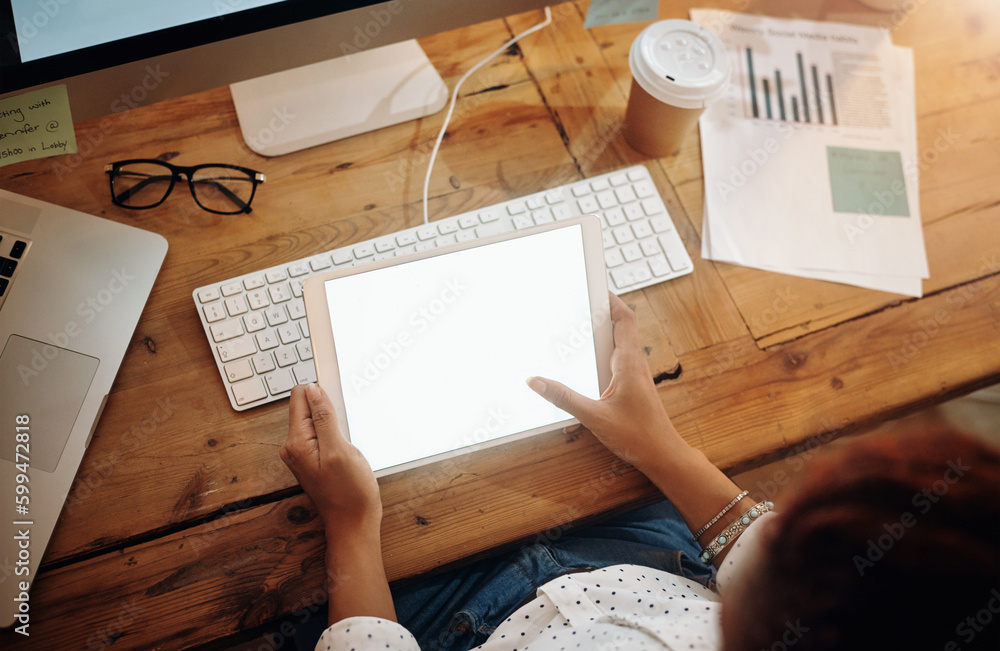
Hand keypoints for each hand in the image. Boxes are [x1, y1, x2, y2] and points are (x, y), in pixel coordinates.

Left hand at [280, 383, 381, 534]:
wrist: (353, 524)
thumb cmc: (349, 493)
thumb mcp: (340, 450)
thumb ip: (324, 418)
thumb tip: (313, 390)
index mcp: (296, 442)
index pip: (300, 396)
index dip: (320, 392)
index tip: (338, 396)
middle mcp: (294, 446)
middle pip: (307, 406)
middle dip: (329, 408)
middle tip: (346, 430)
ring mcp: (304, 453)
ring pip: (317, 419)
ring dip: (335, 422)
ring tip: (348, 444)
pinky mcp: (315, 458)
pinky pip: (323, 433)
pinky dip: (336, 434)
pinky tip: (347, 450)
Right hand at [527, 293, 681, 469]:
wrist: (664, 455)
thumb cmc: (638, 436)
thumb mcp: (594, 417)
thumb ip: (563, 398)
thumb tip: (536, 382)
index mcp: (629, 363)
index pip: (624, 318)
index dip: (610, 299)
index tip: (594, 286)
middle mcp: (635, 364)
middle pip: (620, 326)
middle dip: (600, 312)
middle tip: (578, 303)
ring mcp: (636, 375)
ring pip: (619, 343)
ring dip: (602, 332)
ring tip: (579, 326)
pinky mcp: (634, 386)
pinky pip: (619, 359)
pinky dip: (604, 351)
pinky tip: (589, 362)